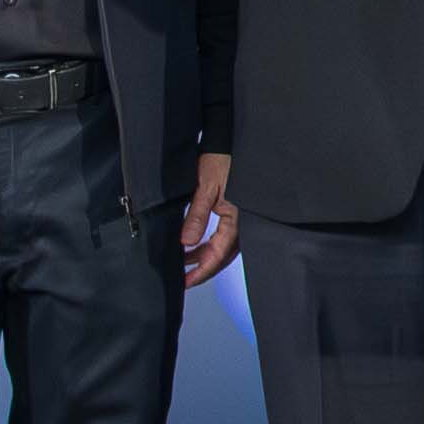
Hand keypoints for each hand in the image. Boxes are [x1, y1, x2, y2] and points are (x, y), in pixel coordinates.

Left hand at [179, 152, 239, 291]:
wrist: (230, 140)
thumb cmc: (221, 160)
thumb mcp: (205, 188)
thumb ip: (197, 216)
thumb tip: (186, 242)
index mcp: (236, 221)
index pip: (218, 256)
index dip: (200, 271)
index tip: (185, 282)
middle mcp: (241, 224)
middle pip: (221, 256)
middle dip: (201, 269)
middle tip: (182, 280)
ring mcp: (239, 219)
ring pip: (221, 247)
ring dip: (203, 256)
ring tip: (182, 262)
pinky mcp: (234, 212)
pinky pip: (222, 235)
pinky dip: (208, 243)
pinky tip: (193, 244)